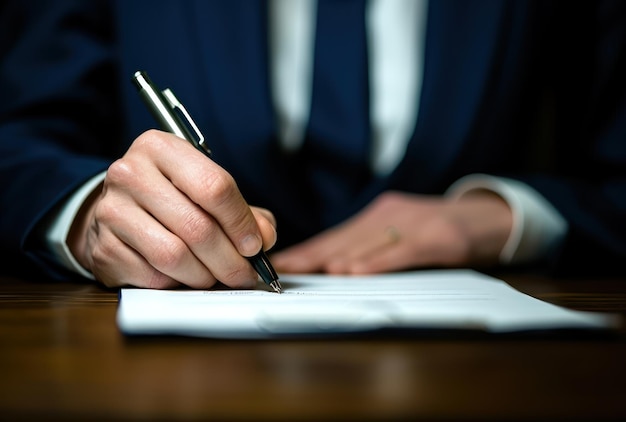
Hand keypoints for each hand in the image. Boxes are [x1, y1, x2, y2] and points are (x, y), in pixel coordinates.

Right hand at [67, 130, 276, 288]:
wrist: (118, 210)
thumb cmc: (172, 198)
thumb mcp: (206, 190)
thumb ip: (244, 212)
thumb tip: (263, 238)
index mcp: (161, 147)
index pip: (214, 186)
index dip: (241, 222)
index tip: (255, 246)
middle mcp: (130, 173)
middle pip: (197, 227)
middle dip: (229, 260)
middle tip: (244, 274)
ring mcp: (111, 211)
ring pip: (174, 256)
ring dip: (205, 276)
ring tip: (215, 276)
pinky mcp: (102, 247)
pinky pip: (153, 276)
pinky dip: (176, 283)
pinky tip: (182, 275)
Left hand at [270, 190, 511, 273]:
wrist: (491, 217)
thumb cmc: (440, 231)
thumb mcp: (402, 234)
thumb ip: (372, 247)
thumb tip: (334, 268)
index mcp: (377, 217)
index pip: (334, 237)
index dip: (306, 251)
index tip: (278, 263)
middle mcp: (389, 215)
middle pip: (342, 239)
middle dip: (309, 256)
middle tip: (281, 269)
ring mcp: (413, 223)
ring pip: (367, 243)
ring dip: (334, 259)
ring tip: (307, 271)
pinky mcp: (438, 236)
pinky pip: (402, 251)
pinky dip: (377, 262)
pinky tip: (356, 273)